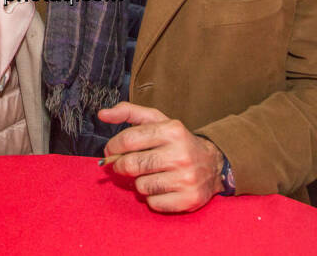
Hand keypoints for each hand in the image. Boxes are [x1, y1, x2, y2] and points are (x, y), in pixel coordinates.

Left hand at [98, 102, 223, 211]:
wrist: (213, 164)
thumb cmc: (177, 141)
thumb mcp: (157, 120)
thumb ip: (128, 112)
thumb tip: (102, 114)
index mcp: (172, 130)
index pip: (128, 139)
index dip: (113, 147)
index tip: (111, 150)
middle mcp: (181, 154)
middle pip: (131, 165)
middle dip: (121, 166)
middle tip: (124, 165)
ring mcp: (186, 178)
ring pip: (140, 186)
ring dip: (139, 182)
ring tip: (150, 174)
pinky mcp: (188, 199)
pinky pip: (153, 203)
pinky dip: (152, 198)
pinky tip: (161, 188)